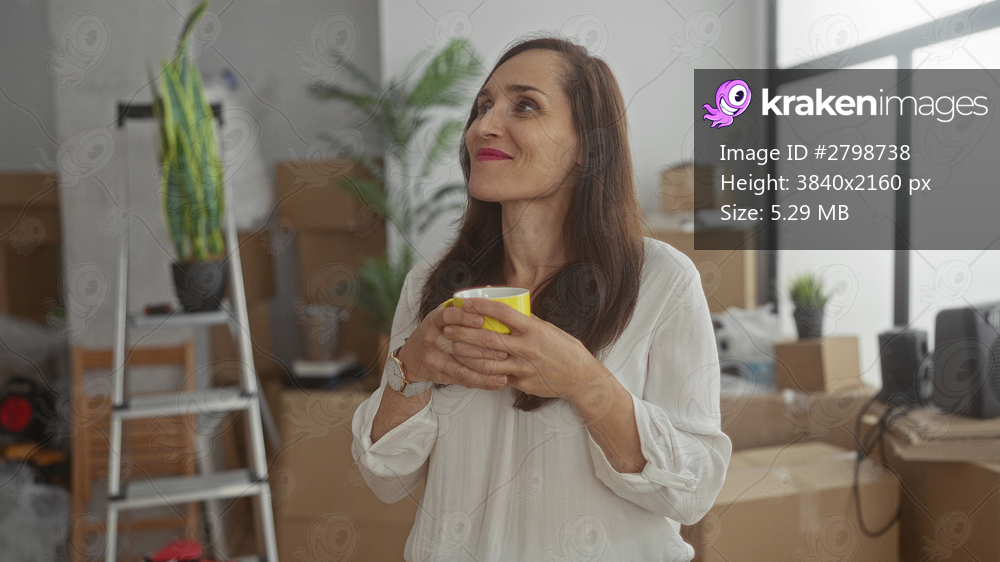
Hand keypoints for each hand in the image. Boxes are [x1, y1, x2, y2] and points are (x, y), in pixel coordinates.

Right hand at [396, 296, 508, 390]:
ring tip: (506, 373)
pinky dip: (482, 383)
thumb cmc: (436, 332)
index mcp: (434, 320)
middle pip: (458, 344)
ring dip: (486, 371)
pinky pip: (462, 379)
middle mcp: (431, 338)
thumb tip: (493, 289)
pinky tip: (497, 383)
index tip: (482, 320)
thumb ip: (464, 306)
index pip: (447, 315)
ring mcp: (433, 358)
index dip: (464, 317)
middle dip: (484, 349)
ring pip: (462, 366)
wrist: (411, 359)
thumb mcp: (443, 315)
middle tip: (505, 351)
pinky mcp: (438, 374)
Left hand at [442, 298, 606, 401]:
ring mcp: (523, 367)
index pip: (504, 313)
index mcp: (534, 329)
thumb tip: (506, 306)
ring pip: (487, 361)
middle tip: (449, 326)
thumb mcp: (547, 329)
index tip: (466, 302)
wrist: (580, 378)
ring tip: (453, 346)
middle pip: (489, 337)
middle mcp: (527, 347)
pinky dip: (480, 371)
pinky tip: (468, 366)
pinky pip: (496, 377)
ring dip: (467, 353)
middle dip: (465, 331)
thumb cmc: (564, 349)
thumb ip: (526, 320)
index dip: (482, 306)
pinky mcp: (521, 382)